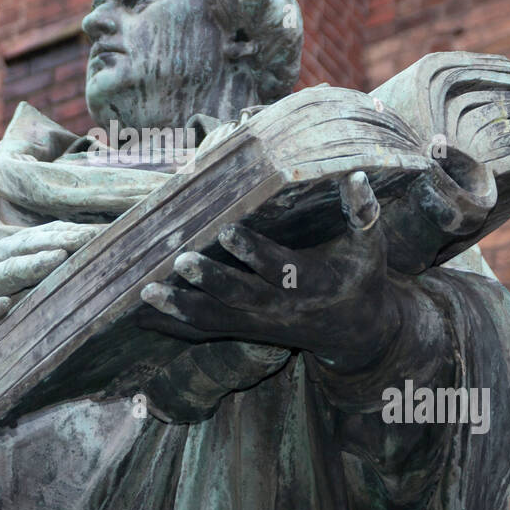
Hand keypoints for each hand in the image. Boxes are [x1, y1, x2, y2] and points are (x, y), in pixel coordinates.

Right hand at [0, 221, 98, 353]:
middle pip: (29, 247)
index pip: (44, 236)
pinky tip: (3, 307)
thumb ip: (46, 256)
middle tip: (89, 237)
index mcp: (10, 249)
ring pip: (6, 273)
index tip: (106, 230)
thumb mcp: (14, 266)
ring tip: (58, 258)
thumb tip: (93, 245)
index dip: (73, 231)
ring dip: (32, 265)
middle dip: (60, 241)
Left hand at [137, 171, 399, 364]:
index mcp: (312, 283)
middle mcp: (280, 307)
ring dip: (179, 308)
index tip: (227, 230)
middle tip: (179, 260)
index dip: (254, 252)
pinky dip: (173, 324)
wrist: (357, 333)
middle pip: (239, 298)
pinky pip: (204, 331)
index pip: (279, 269)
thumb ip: (364, 213)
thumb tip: (357, 176)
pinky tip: (139, 315)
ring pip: (214, 321)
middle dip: (209, 281)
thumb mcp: (371, 247)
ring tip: (146, 292)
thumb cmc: (362, 278)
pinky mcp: (243, 330)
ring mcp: (258, 323)